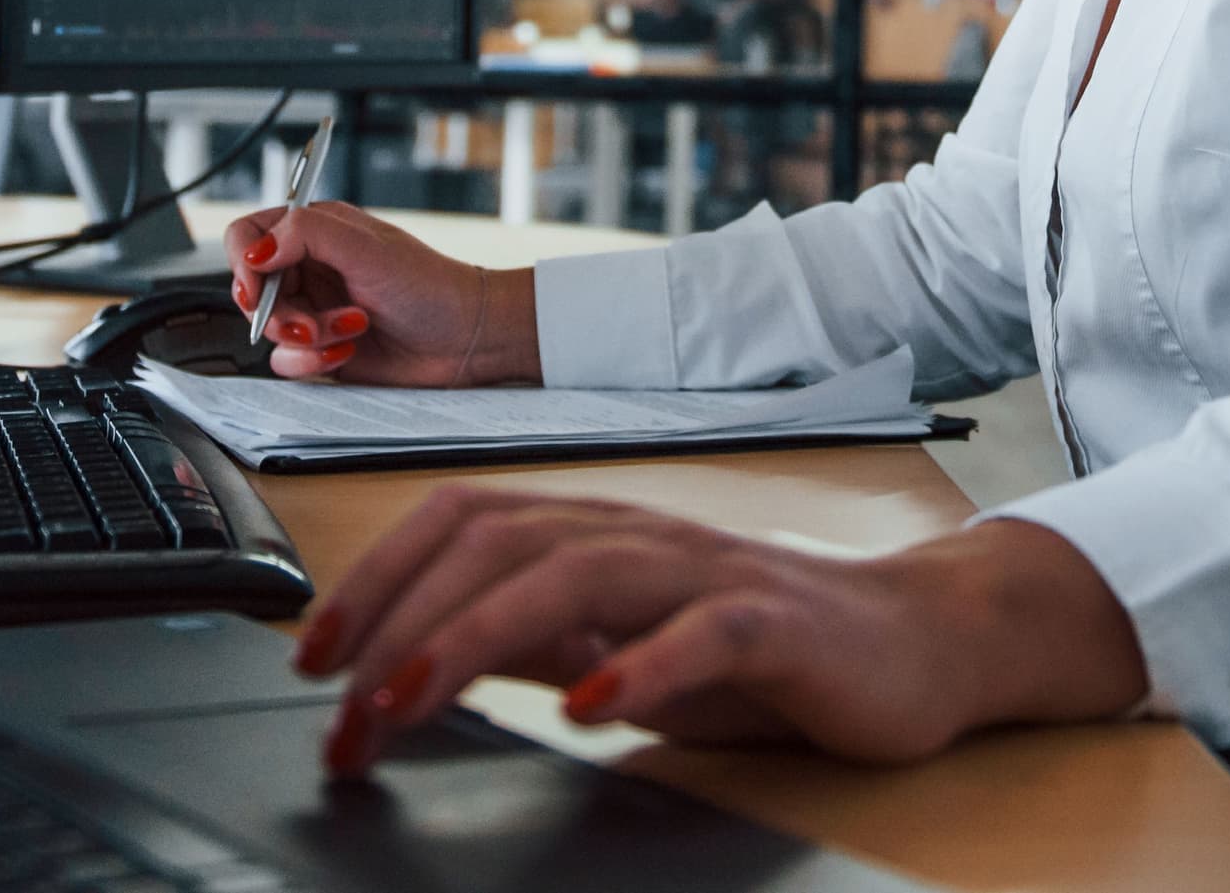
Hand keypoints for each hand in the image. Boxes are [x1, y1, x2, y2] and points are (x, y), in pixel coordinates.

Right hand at [223, 199, 536, 385]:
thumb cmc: (428, 285)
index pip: (248, 234)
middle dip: (276, 312)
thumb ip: (305, 234)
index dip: (242, 260)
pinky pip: (288, 362)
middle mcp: (309, 268)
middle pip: (250, 290)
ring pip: (268, 331)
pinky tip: (350, 351)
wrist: (465, 339)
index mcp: (314, 231)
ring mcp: (313, 310)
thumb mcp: (366, 247)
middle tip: (306, 322)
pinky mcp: (321, 349)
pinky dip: (315, 361)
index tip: (255, 284)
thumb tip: (255, 250)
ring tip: (350, 329)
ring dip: (307, 337)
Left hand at [287, 491, 1147, 773]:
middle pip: (499, 538)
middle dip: (402, 615)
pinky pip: (704, 631)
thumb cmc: (764, 648)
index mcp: (594, 534)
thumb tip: (416, 654)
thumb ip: (532, 641)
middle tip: (341, 701)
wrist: (917, 642)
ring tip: (416, 696)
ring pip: (578, 572)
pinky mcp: (780, 620)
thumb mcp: (620, 645)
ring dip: (481, 634)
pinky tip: (592, 709)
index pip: (461, 520)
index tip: (312, 657)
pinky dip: (641, 665)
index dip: (377, 577)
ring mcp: (710, 571)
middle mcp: (640, 534)